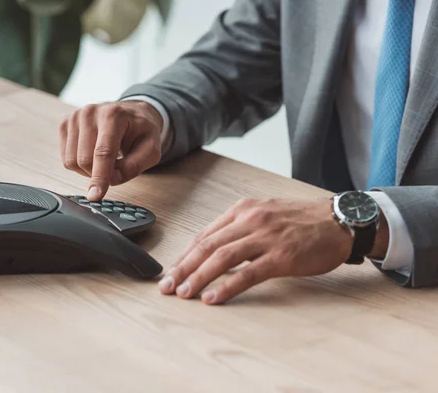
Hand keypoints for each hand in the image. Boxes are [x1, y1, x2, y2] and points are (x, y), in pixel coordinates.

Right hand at [59, 101, 163, 200]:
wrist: (131, 113)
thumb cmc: (141, 131)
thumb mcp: (150, 149)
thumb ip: (134, 166)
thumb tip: (112, 180)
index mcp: (113, 116)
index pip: (103, 153)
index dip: (99, 177)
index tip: (95, 196)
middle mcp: (90, 113)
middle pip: (84, 160)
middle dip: (99, 174)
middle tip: (115, 169)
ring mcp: (74, 117)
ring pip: (72, 161)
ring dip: (88, 170)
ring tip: (105, 160)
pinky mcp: (65, 124)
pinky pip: (66, 158)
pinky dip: (80, 164)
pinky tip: (92, 154)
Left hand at [158, 198, 377, 304]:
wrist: (340, 221)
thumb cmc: (302, 221)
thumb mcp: (265, 215)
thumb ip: (239, 230)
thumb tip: (212, 252)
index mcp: (243, 210)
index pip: (204, 235)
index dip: (184, 256)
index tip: (171, 272)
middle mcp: (250, 220)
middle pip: (207, 246)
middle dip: (183, 268)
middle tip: (167, 286)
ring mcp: (265, 237)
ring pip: (221, 258)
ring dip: (198, 277)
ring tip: (183, 293)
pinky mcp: (281, 256)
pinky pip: (247, 273)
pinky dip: (226, 286)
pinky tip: (212, 297)